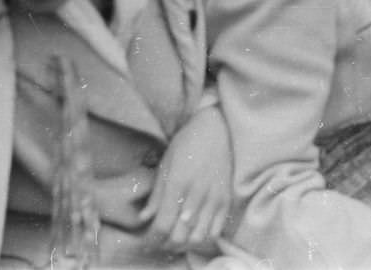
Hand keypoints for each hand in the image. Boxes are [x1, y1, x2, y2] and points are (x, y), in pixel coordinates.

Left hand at [141, 106, 232, 253]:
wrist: (217, 128)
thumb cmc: (187, 143)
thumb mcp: (166, 165)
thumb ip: (156, 195)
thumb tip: (144, 218)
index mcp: (177, 185)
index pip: (162, 225)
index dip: (153, 238)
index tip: (149, 238)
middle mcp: (196, 194)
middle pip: (179, 236)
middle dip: (167, 242)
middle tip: (163, 237)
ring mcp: (213, 197)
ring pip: (199, 237)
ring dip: (186, 240)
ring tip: (180, 234)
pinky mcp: (226, 198)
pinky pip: (216, 229)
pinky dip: (205, 234)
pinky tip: (197, 227)